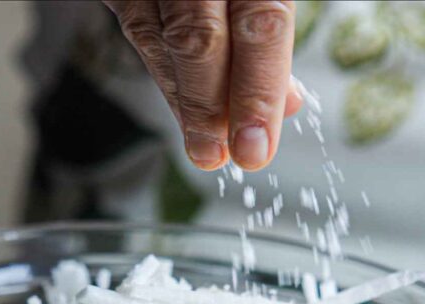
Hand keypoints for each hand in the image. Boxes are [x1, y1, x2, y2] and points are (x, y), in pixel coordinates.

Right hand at [103, 0, 302, 171]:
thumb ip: (270, 27)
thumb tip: (286, 103)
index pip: (261, 26)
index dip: (257, 93)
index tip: (255, 148)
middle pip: (200, 38)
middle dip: (209, 108)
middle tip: (218, 156)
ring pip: (158, 39)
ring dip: (183, 100)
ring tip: (203, 144)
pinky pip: (137, 26)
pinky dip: (162, 71)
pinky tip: (182, 103)